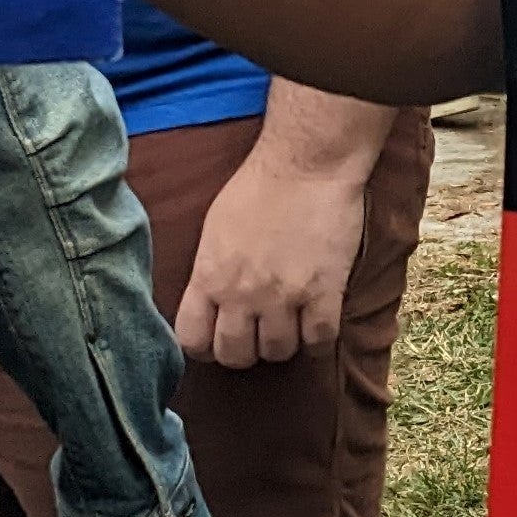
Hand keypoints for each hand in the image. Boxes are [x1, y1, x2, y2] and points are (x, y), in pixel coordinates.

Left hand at [177, 151, 366, 367]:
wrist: (307, 162)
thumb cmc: (260, 185)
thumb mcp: (215, 228)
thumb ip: (210, 270)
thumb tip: (210, 300)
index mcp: (210, 276)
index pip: (192, 340)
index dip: (206, 346)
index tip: (220, 337)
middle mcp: (242, 294)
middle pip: (236, 355)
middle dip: (246, 349)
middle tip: (259, 333)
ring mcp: (284, 296)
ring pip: (278, 352)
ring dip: (285, 342)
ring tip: (292, 324)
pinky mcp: (324, 292)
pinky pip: (320, 341)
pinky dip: (319, 340)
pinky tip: (319, 324)